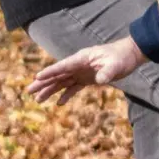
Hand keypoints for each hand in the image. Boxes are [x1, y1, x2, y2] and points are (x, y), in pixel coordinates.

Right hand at [26, 37, 146, 104]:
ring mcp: (82, 72)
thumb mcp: (116, 65)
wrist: (130, 56)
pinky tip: (59, 103)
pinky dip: (66, 94)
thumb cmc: (122, 57)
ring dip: (50, 90)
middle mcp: (79, 65)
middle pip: (58, 75)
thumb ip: (107, 72)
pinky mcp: (88, 79)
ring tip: (38, 100)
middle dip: (43, 83)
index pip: (63, 66)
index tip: (37, 77)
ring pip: (62, 82)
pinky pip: (73, 87)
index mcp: (82, 58)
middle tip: (29, 91)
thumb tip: (101, 80)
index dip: (50, 72)